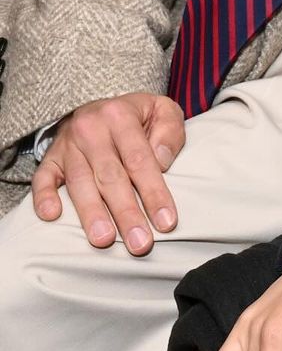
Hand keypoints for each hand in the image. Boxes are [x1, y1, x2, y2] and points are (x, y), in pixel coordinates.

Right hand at [30, 91, 184, 254]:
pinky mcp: (50, 159)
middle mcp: (91, 129)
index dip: (154, 192)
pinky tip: (52, 216)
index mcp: (121, 115)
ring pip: (80, 183)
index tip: (166, 222)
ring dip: (92, 214)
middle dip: (126, 213)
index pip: (140, 159)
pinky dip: (44, 197)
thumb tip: (162, 162)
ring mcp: (67, 145)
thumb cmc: (138, 116)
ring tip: (104, 240)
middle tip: (140, 244)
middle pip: (110, 176)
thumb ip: (169, 132)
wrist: (100, 106)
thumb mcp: (162, 110)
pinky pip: (42, 179)